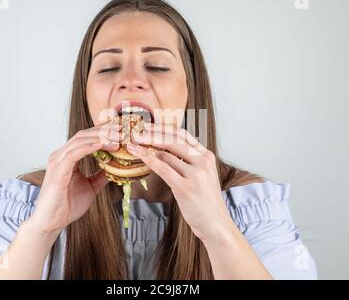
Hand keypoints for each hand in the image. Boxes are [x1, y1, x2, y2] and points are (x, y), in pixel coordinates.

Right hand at [29, 120, 121, 234]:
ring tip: (118, 137)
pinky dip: (89, 147)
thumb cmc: (67, 206)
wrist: (52, 222)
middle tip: (123, 130)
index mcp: (68, 157)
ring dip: (100, 137)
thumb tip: (115, 168)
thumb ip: (100, 176)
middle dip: (104, 130)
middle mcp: (61, 155)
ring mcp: (58, 161)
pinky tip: (102, 145)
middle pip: (84, 134)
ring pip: (80, 140)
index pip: (86, 137)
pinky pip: (74, 153)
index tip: (122, 131)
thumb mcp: (91, 187)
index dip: (104, 132)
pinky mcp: (58, 170)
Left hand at [127, 122, 232, 243]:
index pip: (183, 134)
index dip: (163, 128)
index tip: (148, 125)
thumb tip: (162, 152)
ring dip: (146, 147)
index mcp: (207, 156)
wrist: (216, 224)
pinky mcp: (186, 187)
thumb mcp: (201, 176)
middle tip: (135, 130)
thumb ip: (187, 162)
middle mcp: (203, 161)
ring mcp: (195, 174)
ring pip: (166, 154)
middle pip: (173, 139)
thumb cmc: (205, 202)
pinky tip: (137, 153)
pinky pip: (163, 168)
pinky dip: (148, 159)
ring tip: (132, 143)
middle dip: (152, 133)